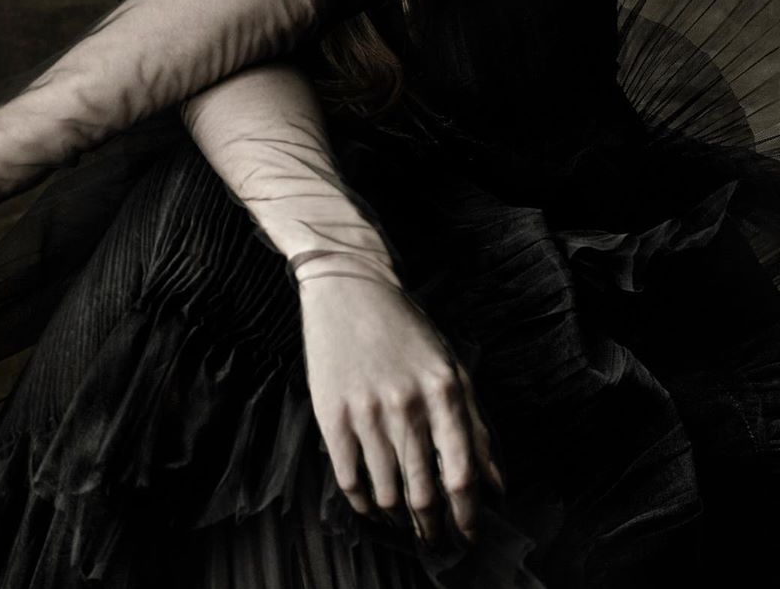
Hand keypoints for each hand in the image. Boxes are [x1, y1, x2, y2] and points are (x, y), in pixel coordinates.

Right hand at [298, 271, 503, 547]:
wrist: (349, 289)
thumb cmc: (406, 328)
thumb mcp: (452, 366)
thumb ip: (476, 425)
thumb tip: (497, 484)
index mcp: (444, 391)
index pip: (462, 474)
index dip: (468, 516)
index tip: (469, 535)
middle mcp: (408, 405)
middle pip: (424, 492)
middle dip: (432, 527)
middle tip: (434, 539)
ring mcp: (367, 411)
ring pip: (387, 492)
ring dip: (399, 518)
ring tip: (403, 521)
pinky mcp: (332, 415)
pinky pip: (350, 479)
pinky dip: (363, 504)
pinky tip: (372, 507)